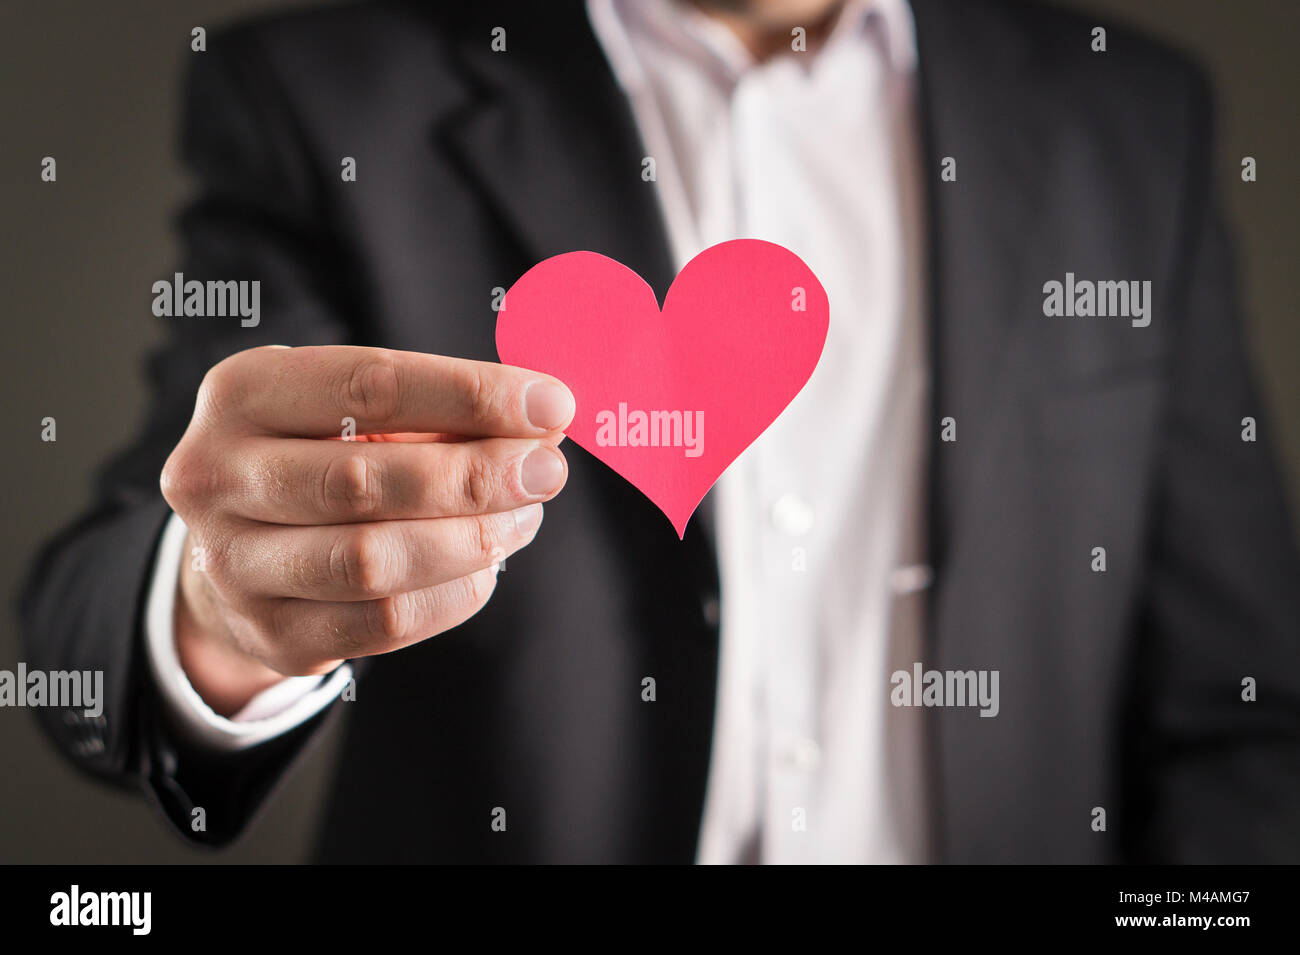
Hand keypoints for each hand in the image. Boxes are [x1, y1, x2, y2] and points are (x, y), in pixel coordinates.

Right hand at [160, 345, 572, 715]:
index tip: (551, 404)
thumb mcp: (355, 413)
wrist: (234, 550)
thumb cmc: (318, 456)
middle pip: (366, 480)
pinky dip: (455, 593)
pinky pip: (384, 622)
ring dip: (471, 539)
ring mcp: (233, 564)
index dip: (471, 394)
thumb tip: (546, 420)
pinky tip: (488, 565)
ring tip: (524, 517)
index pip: (370, 385)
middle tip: (548, 470)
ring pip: (373, 561)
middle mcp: (216, 475)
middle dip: (476, 475)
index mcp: (243, 392)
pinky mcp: (271, 634)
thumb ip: (442, 411)